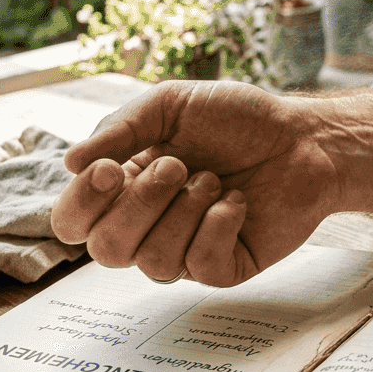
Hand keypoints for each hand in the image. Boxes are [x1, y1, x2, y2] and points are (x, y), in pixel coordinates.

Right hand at [50, 81, 341, 286]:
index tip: (112, 168)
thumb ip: (119, 128)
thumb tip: (69, 163)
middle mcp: (148, 227)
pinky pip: (200, 267)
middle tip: (180, 165)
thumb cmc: (237, 119)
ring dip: (186, 212)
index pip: (72, 223)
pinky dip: (218, 226)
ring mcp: (185, 251)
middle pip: (106, 250)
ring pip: (153, 263)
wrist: (303, 137)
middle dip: (141, 204)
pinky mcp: (224, 268)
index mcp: (125, 189)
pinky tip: (237, 203)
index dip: (82, 203)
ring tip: (215, 181)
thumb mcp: (171, 104)